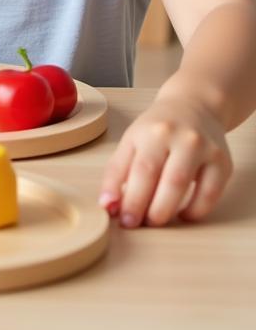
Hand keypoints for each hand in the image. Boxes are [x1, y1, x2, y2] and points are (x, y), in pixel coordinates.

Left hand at [98, 94, 232, 227]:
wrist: (195, 106)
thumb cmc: (159, 128)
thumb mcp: (132, 140)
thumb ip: (118, 171)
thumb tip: (108, 205)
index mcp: (147, 131)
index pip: (131, 168)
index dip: (122, 196)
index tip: (115, 216)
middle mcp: (174, 136)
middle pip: (155, 177)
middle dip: (141, 206)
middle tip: (133, 223)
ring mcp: (201, 147)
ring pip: (180, 184)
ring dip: (165, 210)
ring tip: (154, 221)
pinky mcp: (222, 161)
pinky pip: (210, 193)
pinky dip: (195, 210)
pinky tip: (183, 215)